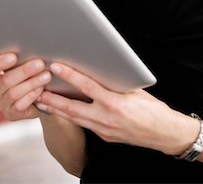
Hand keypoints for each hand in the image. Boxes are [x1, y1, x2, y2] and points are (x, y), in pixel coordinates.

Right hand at [0, 49, 51, 120]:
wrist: (36, 97)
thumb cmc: (26, 74)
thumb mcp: (19, 64)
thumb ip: (12, 56)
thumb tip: (4, 43)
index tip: (14, 56)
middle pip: (5, 80)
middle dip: (24, 71)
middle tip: (40, 63)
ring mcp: (1, 104)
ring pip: (14, 93)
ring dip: (32, 83)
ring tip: (46, 75)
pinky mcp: (11, 114)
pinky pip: (21, 105)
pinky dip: (32, 95)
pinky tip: (42, 89)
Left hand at [36, 63, 193, 153]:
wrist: (164, 133)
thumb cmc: (153, 109)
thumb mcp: (135, 91)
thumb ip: (115, 83)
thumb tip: (100, 72)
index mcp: (115, 103)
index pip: (87, 87)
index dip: (69, 75)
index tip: (56, 67)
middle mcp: (106, 119)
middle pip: (72, 109)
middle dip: (52, 100)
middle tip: (37, 90)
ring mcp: (104, 130)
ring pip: (74, 119)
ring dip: (57, 110)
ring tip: (43, 101)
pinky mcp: (105, 136)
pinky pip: (85, 124)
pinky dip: (72, 116)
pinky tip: (65, 110)